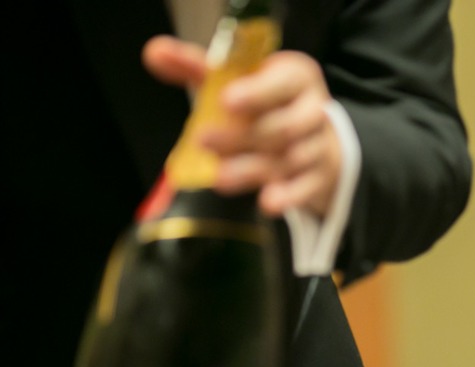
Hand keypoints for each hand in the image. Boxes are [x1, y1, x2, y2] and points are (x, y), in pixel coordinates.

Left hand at [142, 35, 342, 217]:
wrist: (309, 134)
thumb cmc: (266, 101)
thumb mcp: (235, 79)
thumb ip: (196, 67)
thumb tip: (155, 53)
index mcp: (295, 77)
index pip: (283, 83)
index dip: (257, 93)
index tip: (227, 101)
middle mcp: (312, 110)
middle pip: (284, 127)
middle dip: (243, 136)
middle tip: (203, 140)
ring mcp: (317, 146)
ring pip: (289, 160)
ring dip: (253, 169)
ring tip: (220, 178)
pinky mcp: (318, 177)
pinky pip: (306, 188)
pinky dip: (289, 196)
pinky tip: (267, 202)